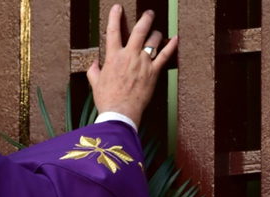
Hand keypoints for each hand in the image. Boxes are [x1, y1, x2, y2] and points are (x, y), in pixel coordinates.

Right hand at [87, 4, 177, 127]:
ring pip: (153, 40)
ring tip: (156, 31)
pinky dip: (171, 45)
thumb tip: (93, 65)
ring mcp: (143, 63)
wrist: (120, 112)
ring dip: (156, 33)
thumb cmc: (107, 99)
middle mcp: (129, 56)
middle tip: (148, 13)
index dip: (114, 17)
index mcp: (113, 57)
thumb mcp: (95, 84)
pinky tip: (175, 38)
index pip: (113, 32)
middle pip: (140, 30)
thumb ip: (94, 71)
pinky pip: (165, 55)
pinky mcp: (154, 72)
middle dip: (145, 18)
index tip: (117, 9)